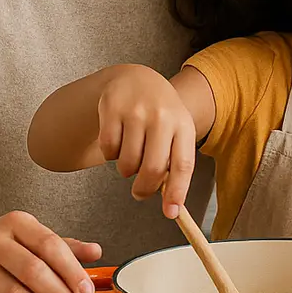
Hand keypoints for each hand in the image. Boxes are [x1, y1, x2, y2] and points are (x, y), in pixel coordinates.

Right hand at [96, 66, 196, 218]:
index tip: (171, 213)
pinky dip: (110, 155)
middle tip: (140, 193)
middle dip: (144, 189)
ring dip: (126, 171)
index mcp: (183, 125)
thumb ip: (175, 165)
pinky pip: (108, 150)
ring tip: (131, 158)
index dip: (177, 192)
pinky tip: (118, 142)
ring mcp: (136, 111)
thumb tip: (172, 208)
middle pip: (153, 169)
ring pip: (127, 163)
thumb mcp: (176, 132)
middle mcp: (162, 116)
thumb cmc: (160, 115)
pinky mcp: (112, 108)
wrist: (137, 79)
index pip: (183, 164)